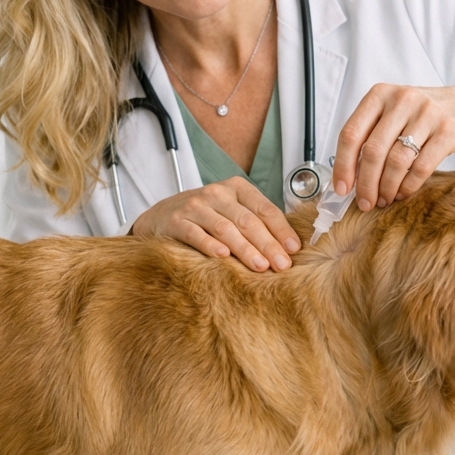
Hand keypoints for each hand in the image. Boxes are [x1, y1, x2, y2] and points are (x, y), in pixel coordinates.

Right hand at [130, 178, 300, 271]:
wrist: (161, 217)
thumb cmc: (206, 218)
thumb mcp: (231, 211)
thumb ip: (255, 223)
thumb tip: (289, 249)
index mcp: (237, 188)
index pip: (264, 208)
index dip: (281, 230)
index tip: (294, 250)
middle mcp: (216, 193)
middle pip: (248, 220)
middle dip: (268, 244)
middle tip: (282, 265)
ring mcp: (195, 206)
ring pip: (225, 228)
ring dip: (245, 249)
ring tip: (260, 267)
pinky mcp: (176, 221)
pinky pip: (196, 234)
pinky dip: (211, 246)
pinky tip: (224, 258)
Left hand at [332, 83, 454, 209]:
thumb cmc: (427, 115)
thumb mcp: (396, 113)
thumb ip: (372, 135)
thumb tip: (348, 176)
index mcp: (380, 94)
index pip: (351, 133)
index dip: (343, 165)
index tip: (341, 188)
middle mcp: (402, 99)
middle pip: (373, 151)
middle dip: (366, 184)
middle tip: (365, 202)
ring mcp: (427, 113)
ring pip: (396, 161)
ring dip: (387, 187)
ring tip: (385, 199)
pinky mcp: (448, 130)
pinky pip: (421, 167)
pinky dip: (409, 186)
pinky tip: (404, 192)